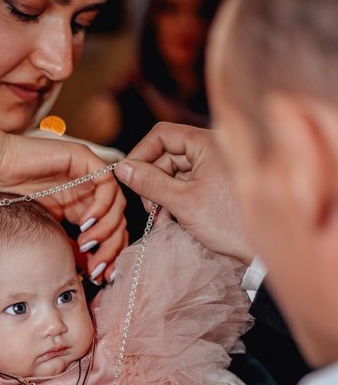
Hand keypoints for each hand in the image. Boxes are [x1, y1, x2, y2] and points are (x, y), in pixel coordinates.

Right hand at [0, 111, 126, 281]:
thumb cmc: (7, 201)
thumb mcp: (46, 233)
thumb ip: (69, 247)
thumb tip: (90, 272)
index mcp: (80, 208)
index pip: (109, 233)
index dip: (109, 255)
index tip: (101, 277)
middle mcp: (87, 192)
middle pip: (117, 222)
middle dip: (110, 248)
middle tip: (97, 267)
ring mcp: (87, 176)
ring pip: (117, 206)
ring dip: (106, 230)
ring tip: (86, 244)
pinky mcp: (84, 160)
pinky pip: (107, 185)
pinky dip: (101, 208)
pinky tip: (84, 223)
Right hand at [115, 122, 252, 263]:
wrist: (262, 249)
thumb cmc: (230, 223)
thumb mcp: (182, 203)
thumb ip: (149, 183)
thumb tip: (122, 168)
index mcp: (207, 143)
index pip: (162, 134)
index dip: (141, 154)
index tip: (128, 177)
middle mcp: (212, 149)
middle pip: (166, 155)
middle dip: (151, 181)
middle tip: (147, 208)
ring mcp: (214, 167)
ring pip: (174, 173)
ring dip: (161, 195)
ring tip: (160, 220)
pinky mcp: (215, 184)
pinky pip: (185, 185)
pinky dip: (174, 201)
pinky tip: (171, 221)